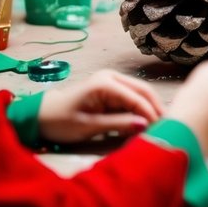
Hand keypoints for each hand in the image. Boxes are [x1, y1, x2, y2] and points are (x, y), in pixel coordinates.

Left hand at [37, 69, 164, 143]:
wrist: (41, 117)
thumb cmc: (61, 122)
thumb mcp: (89, 126)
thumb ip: (118, 124)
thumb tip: (145, 125)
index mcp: (105, 83)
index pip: (136, 98)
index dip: (150, 113)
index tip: (161, 128)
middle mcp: (111, 77)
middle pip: (143, 91)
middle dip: (155, 108)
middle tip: (166, 126)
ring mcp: (111, 82)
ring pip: (139, 94)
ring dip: (148, 110)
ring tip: (157, 127)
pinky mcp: (111, 90)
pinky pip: (130, 99)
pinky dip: (138, 111)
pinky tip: (142, 124)